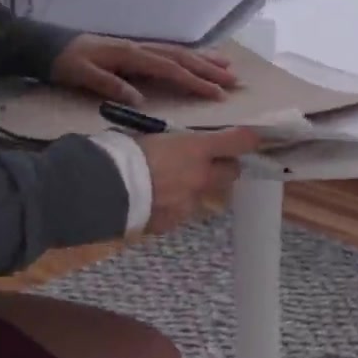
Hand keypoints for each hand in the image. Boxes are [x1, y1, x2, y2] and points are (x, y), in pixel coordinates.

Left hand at [49, 34, 238, 104]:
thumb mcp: (82, 75)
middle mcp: (140, 47)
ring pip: (179, 52)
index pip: (169, 68)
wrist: (51, 45)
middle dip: (209, 70)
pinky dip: (189, 56)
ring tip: (229, 68)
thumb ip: (109, 85)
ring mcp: (140, 46)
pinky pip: (170, 51)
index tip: (216, 93)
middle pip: (181, 57)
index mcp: (131, 54)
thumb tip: (140, 99)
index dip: (194, 81)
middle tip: (234, 82)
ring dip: (204, 60)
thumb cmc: (66, 63)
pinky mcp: (137, 49)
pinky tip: (200, 60)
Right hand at [136, 128, 263, 233]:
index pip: (237, 142)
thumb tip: (176, 144)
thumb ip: (171, 142)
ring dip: (194, 187)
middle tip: (207, 160)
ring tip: (167, 182)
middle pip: (231, 172)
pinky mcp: (174, 222)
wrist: (105, 189)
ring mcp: (189, 203)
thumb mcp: (150, 135)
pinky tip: (152, 200)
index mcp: (195, 149)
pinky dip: (172, 205)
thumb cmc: (124, 152)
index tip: (253, 138)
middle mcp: (200, 176)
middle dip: (224, 166)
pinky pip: (181, 211)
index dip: (248, 140)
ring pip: (203, 193)